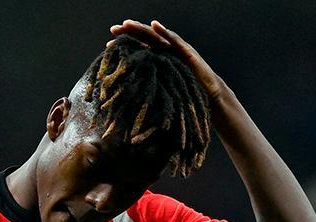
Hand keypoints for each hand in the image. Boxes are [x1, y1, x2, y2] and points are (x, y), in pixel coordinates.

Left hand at [110, 19, 227, 98]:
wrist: (208, 100)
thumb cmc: (183, 99)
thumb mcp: (160, 94)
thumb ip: (146, 92)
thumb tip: (124, 102)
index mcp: (157, 62)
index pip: (138, 50)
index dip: (124, 46)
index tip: (108, 45)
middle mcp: (165, 53)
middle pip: (144, 40)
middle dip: (129, 33)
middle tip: (113, 29)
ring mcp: (176, 51)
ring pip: (157, 37)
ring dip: (142, 29)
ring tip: (128, 24)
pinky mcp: (187, 52)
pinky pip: (175, 40)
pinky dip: (164, 32)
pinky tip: (155, 26)